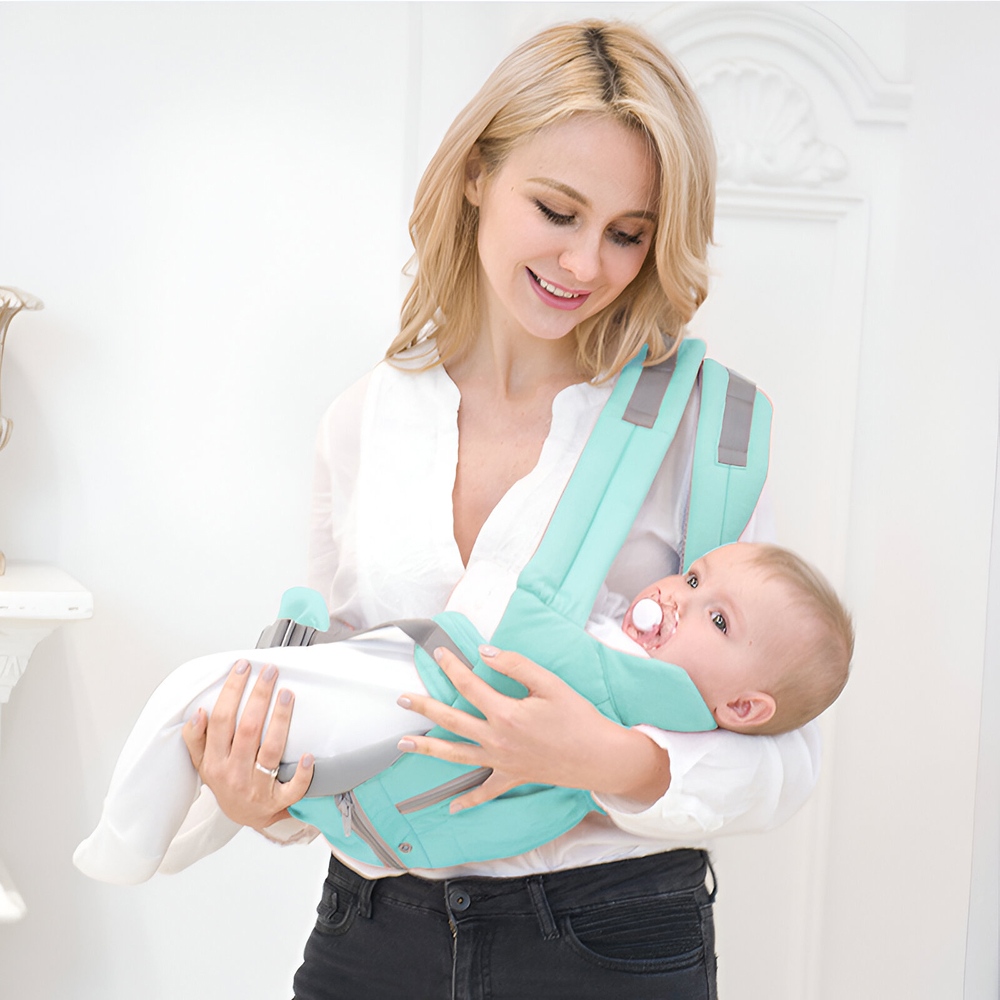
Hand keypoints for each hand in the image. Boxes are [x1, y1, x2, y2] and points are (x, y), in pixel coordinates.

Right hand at [182, 660, 314, 829]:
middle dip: (259, 696)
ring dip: (281, 720)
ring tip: (287, 694)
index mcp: (214, 762)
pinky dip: (302, 773)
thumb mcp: (202, 762)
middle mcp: (235, 773)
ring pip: (271, 750)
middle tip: (270, 672)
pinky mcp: (278, 801)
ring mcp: (257, 787)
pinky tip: (309, 755)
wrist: (246, 816)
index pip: (221, 720)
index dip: (231, 692)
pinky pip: (292, 788)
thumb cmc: (226, 782)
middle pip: (248, 729)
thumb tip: (198, 712)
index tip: (242, 668)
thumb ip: (196, 738)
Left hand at [397, 645, 671, 811]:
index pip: (469, 685)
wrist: (599, 757)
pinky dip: (468, 801)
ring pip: (457, 755)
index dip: (452, 667)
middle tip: (401, 699)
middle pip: (451, 721)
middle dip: (424, 708)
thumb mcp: (549, 683)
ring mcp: (502, 761)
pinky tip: (452, 808)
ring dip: (428, 749)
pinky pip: (486, 791)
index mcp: (505, 713)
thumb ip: (515, 665)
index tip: (438, 654)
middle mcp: (497, 739)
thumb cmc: (578, 717)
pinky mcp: (512, 777)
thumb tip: (484, 653)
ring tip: (403, 744)